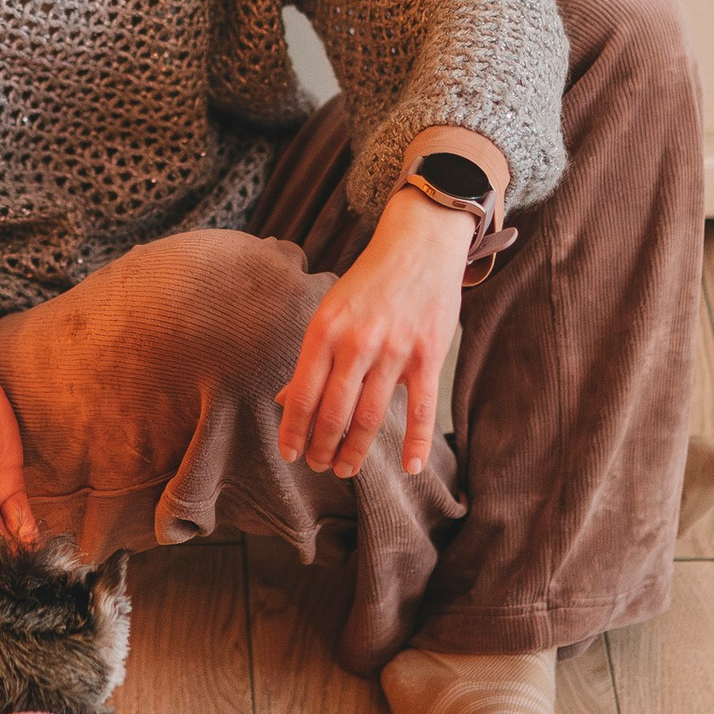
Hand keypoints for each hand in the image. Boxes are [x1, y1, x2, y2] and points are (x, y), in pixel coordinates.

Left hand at [277, 190, 470, 478]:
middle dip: (322, 447)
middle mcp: (356, 342)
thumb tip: (285, 401)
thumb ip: (312, 357)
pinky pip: (421, 408)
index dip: (293, 431)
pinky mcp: (428, 355)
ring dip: (355, 450)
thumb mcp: (330, 311)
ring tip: (345, 468)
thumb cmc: (369, 282)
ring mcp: (394, 350)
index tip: (289, 454)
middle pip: (334, 412)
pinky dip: (415, 442)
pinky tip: (410, 467)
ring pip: (371, 416)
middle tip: (318, 466)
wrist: (419, 245)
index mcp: (325, 330)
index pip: (302, 394)